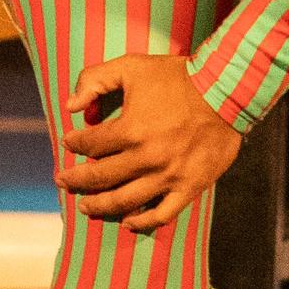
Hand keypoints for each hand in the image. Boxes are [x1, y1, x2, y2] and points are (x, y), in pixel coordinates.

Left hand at [55, 51, 244, 232]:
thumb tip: (70, 106)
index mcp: (130, 130)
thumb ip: (95, 79)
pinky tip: (128, 221)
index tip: (69, 141)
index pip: (89, 144)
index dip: (74, 142)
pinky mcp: (189, 186)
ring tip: (85, 205)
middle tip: (63, 181)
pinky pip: (161, 214)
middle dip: (76, 179)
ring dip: (99, 205)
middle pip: (99, 177)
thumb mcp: (132, 66)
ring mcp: (168, 176)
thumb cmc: (177, 77)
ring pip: (124, 201)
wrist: (226, 90)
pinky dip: (142, 222)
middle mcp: (145, 158)